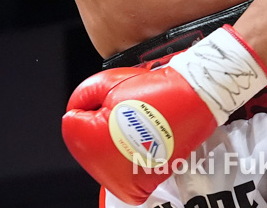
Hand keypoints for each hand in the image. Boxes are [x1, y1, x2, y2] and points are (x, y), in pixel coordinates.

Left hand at [62, 25, 266, 204]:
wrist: (194, 100)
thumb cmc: (153, 91)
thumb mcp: (106, 82)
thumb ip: (82, 97)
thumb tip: (74, 113)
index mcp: (94, 144)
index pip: (72, 122)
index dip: (90, 103)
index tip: (112, 99)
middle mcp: (109, 172)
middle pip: (84, 141)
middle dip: (99, 122)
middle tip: (125, 110)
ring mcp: (127, 182)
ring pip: (101, 155)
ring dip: (111, 139)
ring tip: (134, 124)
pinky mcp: (142, 185)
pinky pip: (119, 167)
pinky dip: (124, 152)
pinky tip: (139, 138)